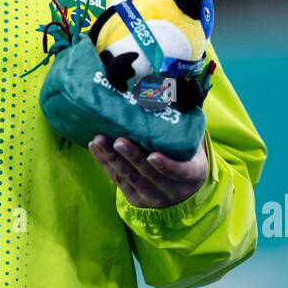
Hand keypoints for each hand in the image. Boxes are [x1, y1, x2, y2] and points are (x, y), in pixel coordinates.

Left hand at [87, 134, 208, 208]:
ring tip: (99, 140)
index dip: (166, 165)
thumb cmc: (186, 155)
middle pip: (149, 174)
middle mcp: (172, 190)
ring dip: (112, 159)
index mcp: (193, 174)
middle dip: (132, 157)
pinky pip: (117, 180)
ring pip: (130, 178)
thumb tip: (171, 89)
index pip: (180, 172)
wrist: (182, 186)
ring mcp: (152, 196)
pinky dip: (105, 163)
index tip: (153, 155)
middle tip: (119, 141)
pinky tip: (95, 147)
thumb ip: (183, 126)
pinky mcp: (134, 197)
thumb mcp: (192, 144)